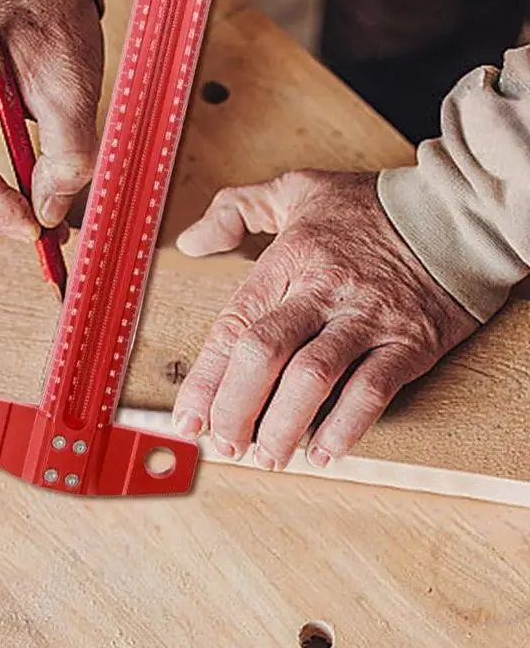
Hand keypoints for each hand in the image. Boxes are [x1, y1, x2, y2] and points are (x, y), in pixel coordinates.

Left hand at [172, 170, 478, 469]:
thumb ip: (236, 210)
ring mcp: (368, 317)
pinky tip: (324, 452)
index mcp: (290, 258)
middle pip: (265, 353)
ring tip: (267, 457)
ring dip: (283, 425)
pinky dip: (346, 427)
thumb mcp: (297, 189)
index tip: (188, 418)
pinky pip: (373, 390)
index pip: (235, 324)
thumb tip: (191, 242)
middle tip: (226, 444)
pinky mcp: (410, 341)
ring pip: (314, 377)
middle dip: (236, 406)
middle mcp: (324, 289)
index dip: (206, 377)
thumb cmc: (371, 207)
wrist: (459, 211)